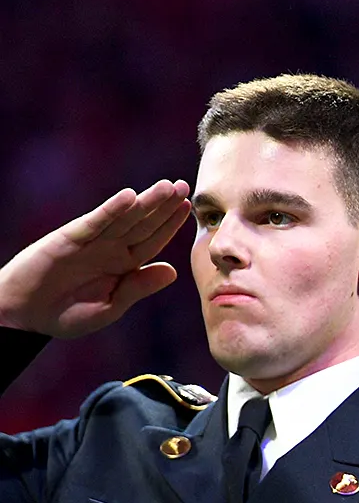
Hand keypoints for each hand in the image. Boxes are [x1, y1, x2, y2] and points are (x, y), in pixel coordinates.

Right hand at [0, 180, 190, 337]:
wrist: (24, 315)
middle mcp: (110, 248)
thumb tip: (173, 271)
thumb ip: (138, 288)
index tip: (189, 208)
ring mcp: (91, 242)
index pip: (153, 240)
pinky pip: (95, 223)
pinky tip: (128, 197)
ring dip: (144, 202)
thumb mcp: (110, 306)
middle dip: (164, 206)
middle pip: (143, 224)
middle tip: (185, 187)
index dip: (171, 224)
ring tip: (167, 187)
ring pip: (123, 218)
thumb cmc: (65, 314)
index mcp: (124, 265)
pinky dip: (111, 210)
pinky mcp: (68, 239)